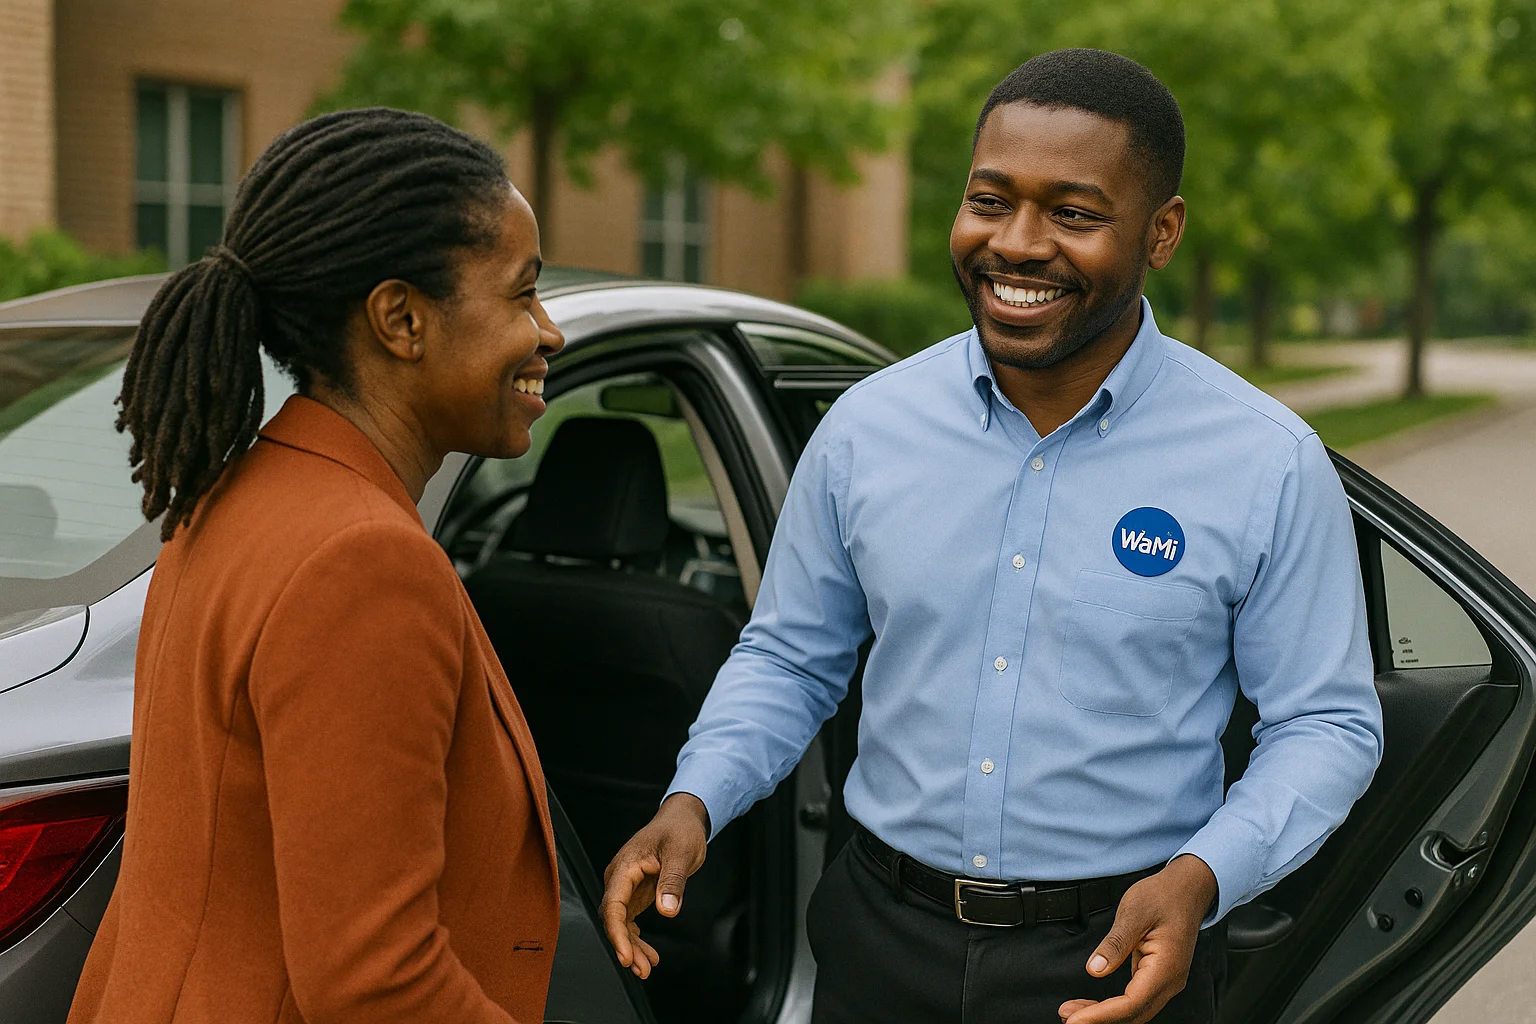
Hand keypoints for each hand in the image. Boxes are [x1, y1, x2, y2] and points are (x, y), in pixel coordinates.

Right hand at [601, 793, 709, 978]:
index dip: (617, 934)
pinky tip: (647, 953)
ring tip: (647, 968)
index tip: (626, 956)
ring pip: (622, 923)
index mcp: (624, 867)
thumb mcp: (681, 853)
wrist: (683, 818)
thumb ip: (673, 882)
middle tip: (642, 969)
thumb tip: (667, 910)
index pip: (612, 906)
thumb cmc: (680, 830)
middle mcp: (620, 878)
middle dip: (626, 946)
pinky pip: (630, 919)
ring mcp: (627, 886)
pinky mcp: (636, 892)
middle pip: (614, 918)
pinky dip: (637, 937)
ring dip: (632, 946)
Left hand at [1058, 854, 1217, 1023]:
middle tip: (1067, 1016)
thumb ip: (1115, 943)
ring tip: (1074, 1012)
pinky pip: (1135, 1000)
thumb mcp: (1134, 912)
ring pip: (1135, 1011)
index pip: (1131, 1003)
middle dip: (1099, 1019)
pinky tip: (1094, 1004)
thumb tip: (1095, 969)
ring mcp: (1166, 981)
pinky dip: (1114, 1006)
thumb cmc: (1163, 895)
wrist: (1187, 888)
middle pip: (1134, 1015)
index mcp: (1166, 967)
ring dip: (1105, 1015)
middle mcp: (1170, 980)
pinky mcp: (1158, 977)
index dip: (1101, 1015)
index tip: (1075, 1019)